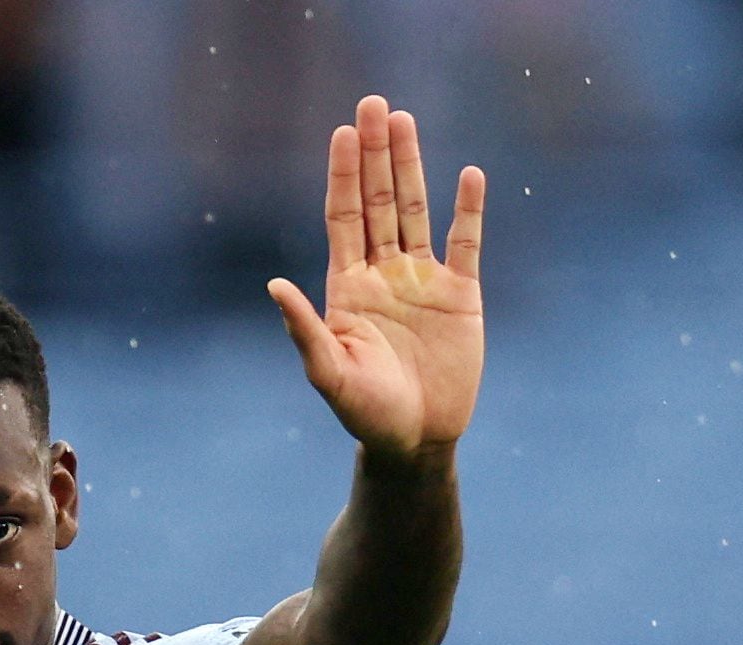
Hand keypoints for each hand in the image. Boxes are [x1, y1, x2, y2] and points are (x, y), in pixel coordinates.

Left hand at [268, 96, 485, 458]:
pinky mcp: (461, 296)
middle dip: (375, 154)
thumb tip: (274, 286)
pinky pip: (465, 243)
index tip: (343, 132)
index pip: (344, 217)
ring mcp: (423, 282)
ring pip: (416, 210)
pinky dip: (468, 211)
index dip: (344, 174)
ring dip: (412, 166)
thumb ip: (305, 329)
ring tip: (405, 120)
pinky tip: (469, 175)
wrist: (416, 441)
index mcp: (348, 287)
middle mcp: (384, 274)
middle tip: (374, 104)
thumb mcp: (330, 374)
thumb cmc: (366, 414)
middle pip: (379, 201)